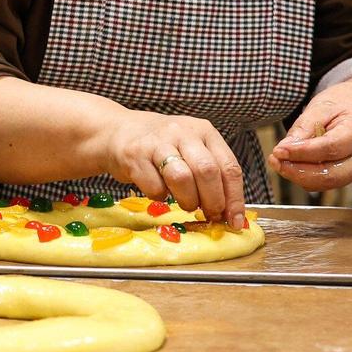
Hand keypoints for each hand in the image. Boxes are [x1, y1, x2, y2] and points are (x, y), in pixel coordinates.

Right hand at [101, 111, 248, 228]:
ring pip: (182, 178)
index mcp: (204, 131)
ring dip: (187, 200)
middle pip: (207, 172)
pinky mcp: (135, 155)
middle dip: (213, 201)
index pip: (229, 167)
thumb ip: (210, 172)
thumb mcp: (190, 148)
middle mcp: (182, 133)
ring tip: (186, 204)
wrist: (117, 131)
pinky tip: (158, 190)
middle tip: (209, 215)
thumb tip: (229, 211)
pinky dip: (160, 197)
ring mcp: (157, 142)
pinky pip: (154, 186)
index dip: (234, 198)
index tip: (234, 221)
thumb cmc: (160, 145)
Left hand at [269, 82, 351, 191]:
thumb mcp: (322, 106)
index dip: (302, 152)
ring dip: (299, 177)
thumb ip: (304, 126)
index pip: (330, 147)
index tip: (278, 150)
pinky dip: (305, 178)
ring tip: (278, 163)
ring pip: (328, 183)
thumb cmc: (341, 105)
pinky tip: (290, 166)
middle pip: (332, 174)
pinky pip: (326, 183)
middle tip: (275, 160)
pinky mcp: (348, 174)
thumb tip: (284, 149)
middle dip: (299, 171)